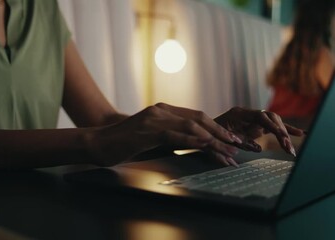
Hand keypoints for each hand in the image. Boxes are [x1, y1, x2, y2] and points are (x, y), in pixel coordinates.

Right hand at [88, 103, 242, 166]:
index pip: (196, 116)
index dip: (216, 127)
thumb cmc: (123, 143)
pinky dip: (192, 140)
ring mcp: (153, 120)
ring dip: (213, 139)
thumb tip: (190, 144)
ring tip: (228, 151)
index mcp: (162, 110)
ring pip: (191, 126)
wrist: (98, 143)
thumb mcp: (150, 137)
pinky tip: (206, 145)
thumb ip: (168, 135)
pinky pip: (174, 134)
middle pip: (199, 118)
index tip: (231, 139)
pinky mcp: (146, 132)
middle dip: (221, 132)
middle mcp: (160, 111)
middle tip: (238, 145)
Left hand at [214, 107, 303, 154]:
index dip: (272, 125)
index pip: (260, 116)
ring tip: (290, 148)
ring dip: (284, 134)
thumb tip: (254, 151)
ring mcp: (252, 119)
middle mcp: (247, 114)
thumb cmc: (210, 136)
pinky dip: (284, 131)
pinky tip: (298, 134)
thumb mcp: (219, 141)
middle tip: (287, 146)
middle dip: (281, 131)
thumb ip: (233, 145)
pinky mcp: (255, 126)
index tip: (281, 136)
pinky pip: (271, 127)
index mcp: (238, 114)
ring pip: (273, 122)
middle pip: (270, 118)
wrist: (204, 132)